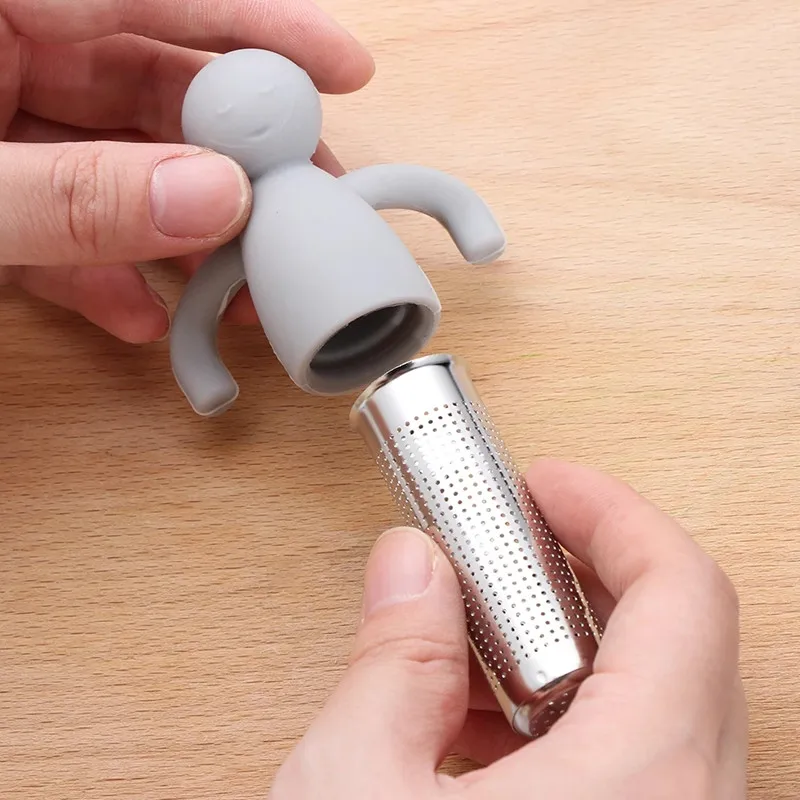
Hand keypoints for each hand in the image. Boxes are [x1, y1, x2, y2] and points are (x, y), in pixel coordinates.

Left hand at [0, 0, 372, 342]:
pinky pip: (68, 219)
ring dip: (183, 233)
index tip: (344, 71)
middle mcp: (1, 56)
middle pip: (154, 87)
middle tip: (299, 212)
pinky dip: (107, 271)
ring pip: (124, 164)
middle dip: (235, 158)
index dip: (260, 27)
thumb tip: (218, 198)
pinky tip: (143, 315)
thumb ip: (78, 195)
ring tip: (236, 290)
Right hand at [271, 459, 746, 798]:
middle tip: (504, 543)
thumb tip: (408, 567)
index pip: (681, 592)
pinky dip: (558, 720)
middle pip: (674, 640)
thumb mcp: (354, 793)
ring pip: (651, 705)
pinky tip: (475, 730)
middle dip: (578, 573)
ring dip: (558, 650)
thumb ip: (392, 656)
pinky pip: (629, 764)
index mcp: (646, 789)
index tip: (547, 484)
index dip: (612, 513)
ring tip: (471, 640)